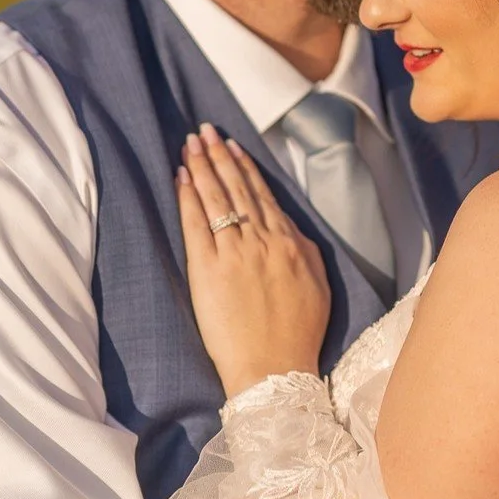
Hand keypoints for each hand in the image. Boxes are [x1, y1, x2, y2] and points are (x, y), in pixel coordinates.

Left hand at [176, 124, 331, 397]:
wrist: (275, 367)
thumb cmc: (299, 333)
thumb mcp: (317, 284)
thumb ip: (303, 250)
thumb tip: (288, 229)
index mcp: (290, 241)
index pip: (263, 194)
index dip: (245, 167)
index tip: (233, 146)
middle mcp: (263, 239)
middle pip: (237, 188)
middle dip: (220, 156)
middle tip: (205, 130)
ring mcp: (235, 252)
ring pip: (217, 198)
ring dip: (203, 167)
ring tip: (191, 144)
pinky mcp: (209, 269)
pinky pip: (197, 224)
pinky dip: (189, 198)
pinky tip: (182, 177)